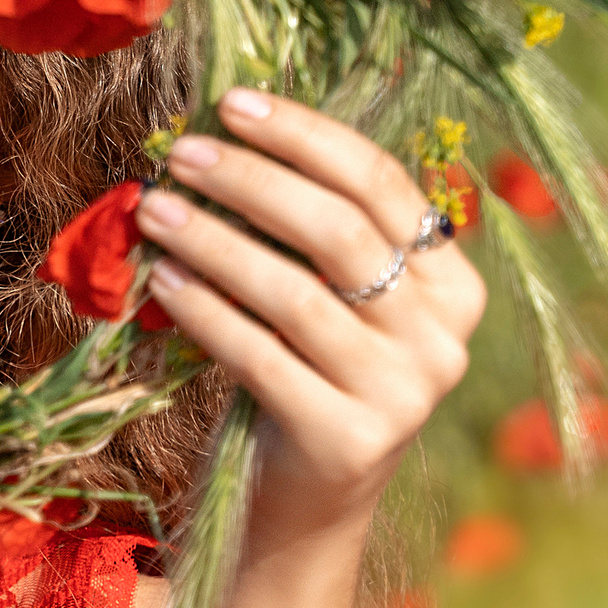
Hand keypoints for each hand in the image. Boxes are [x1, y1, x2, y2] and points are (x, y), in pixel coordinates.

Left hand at [131, 86, 486, 541]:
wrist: (303, 504)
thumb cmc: (305, 372)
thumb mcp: (329, 298)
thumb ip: (307, 230)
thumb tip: (223, 131)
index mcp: (453, 284)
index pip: (381, 183)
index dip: (304, 136)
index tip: (233, 103)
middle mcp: (443, 337)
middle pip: (341, 231)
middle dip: (253, 181)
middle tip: (183, 154)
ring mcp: (403, 394)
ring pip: (296, 293)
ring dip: (215, 242)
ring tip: (155, 210)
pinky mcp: (348, 440)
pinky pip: (260, 356)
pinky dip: (205, 310)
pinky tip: (162, 279)